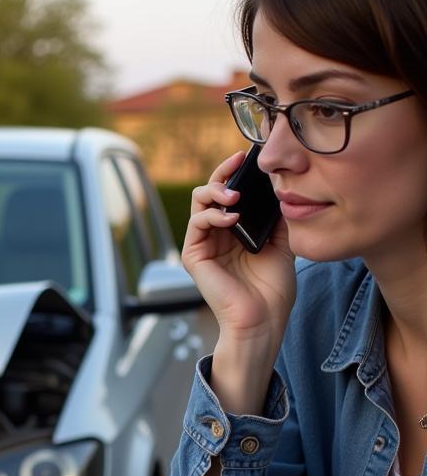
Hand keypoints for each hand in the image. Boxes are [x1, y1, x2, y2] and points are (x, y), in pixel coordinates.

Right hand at [182, 151, 295, 344]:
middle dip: (223, 172)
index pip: (231, 192)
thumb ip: (275, 214)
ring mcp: (203, 245)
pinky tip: (232, 218)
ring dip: (215, 190)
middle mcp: (217, 235)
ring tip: (235, 195)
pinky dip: (212, 215)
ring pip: (199, 202)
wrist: (263, 318)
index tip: (252, 157)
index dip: (237, 172)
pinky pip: (196, 224)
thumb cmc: (272, 288)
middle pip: (211, 191)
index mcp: (235, 231)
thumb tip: (277, 182)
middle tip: (238, 162)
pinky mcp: (193, 257)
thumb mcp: (282, 241)